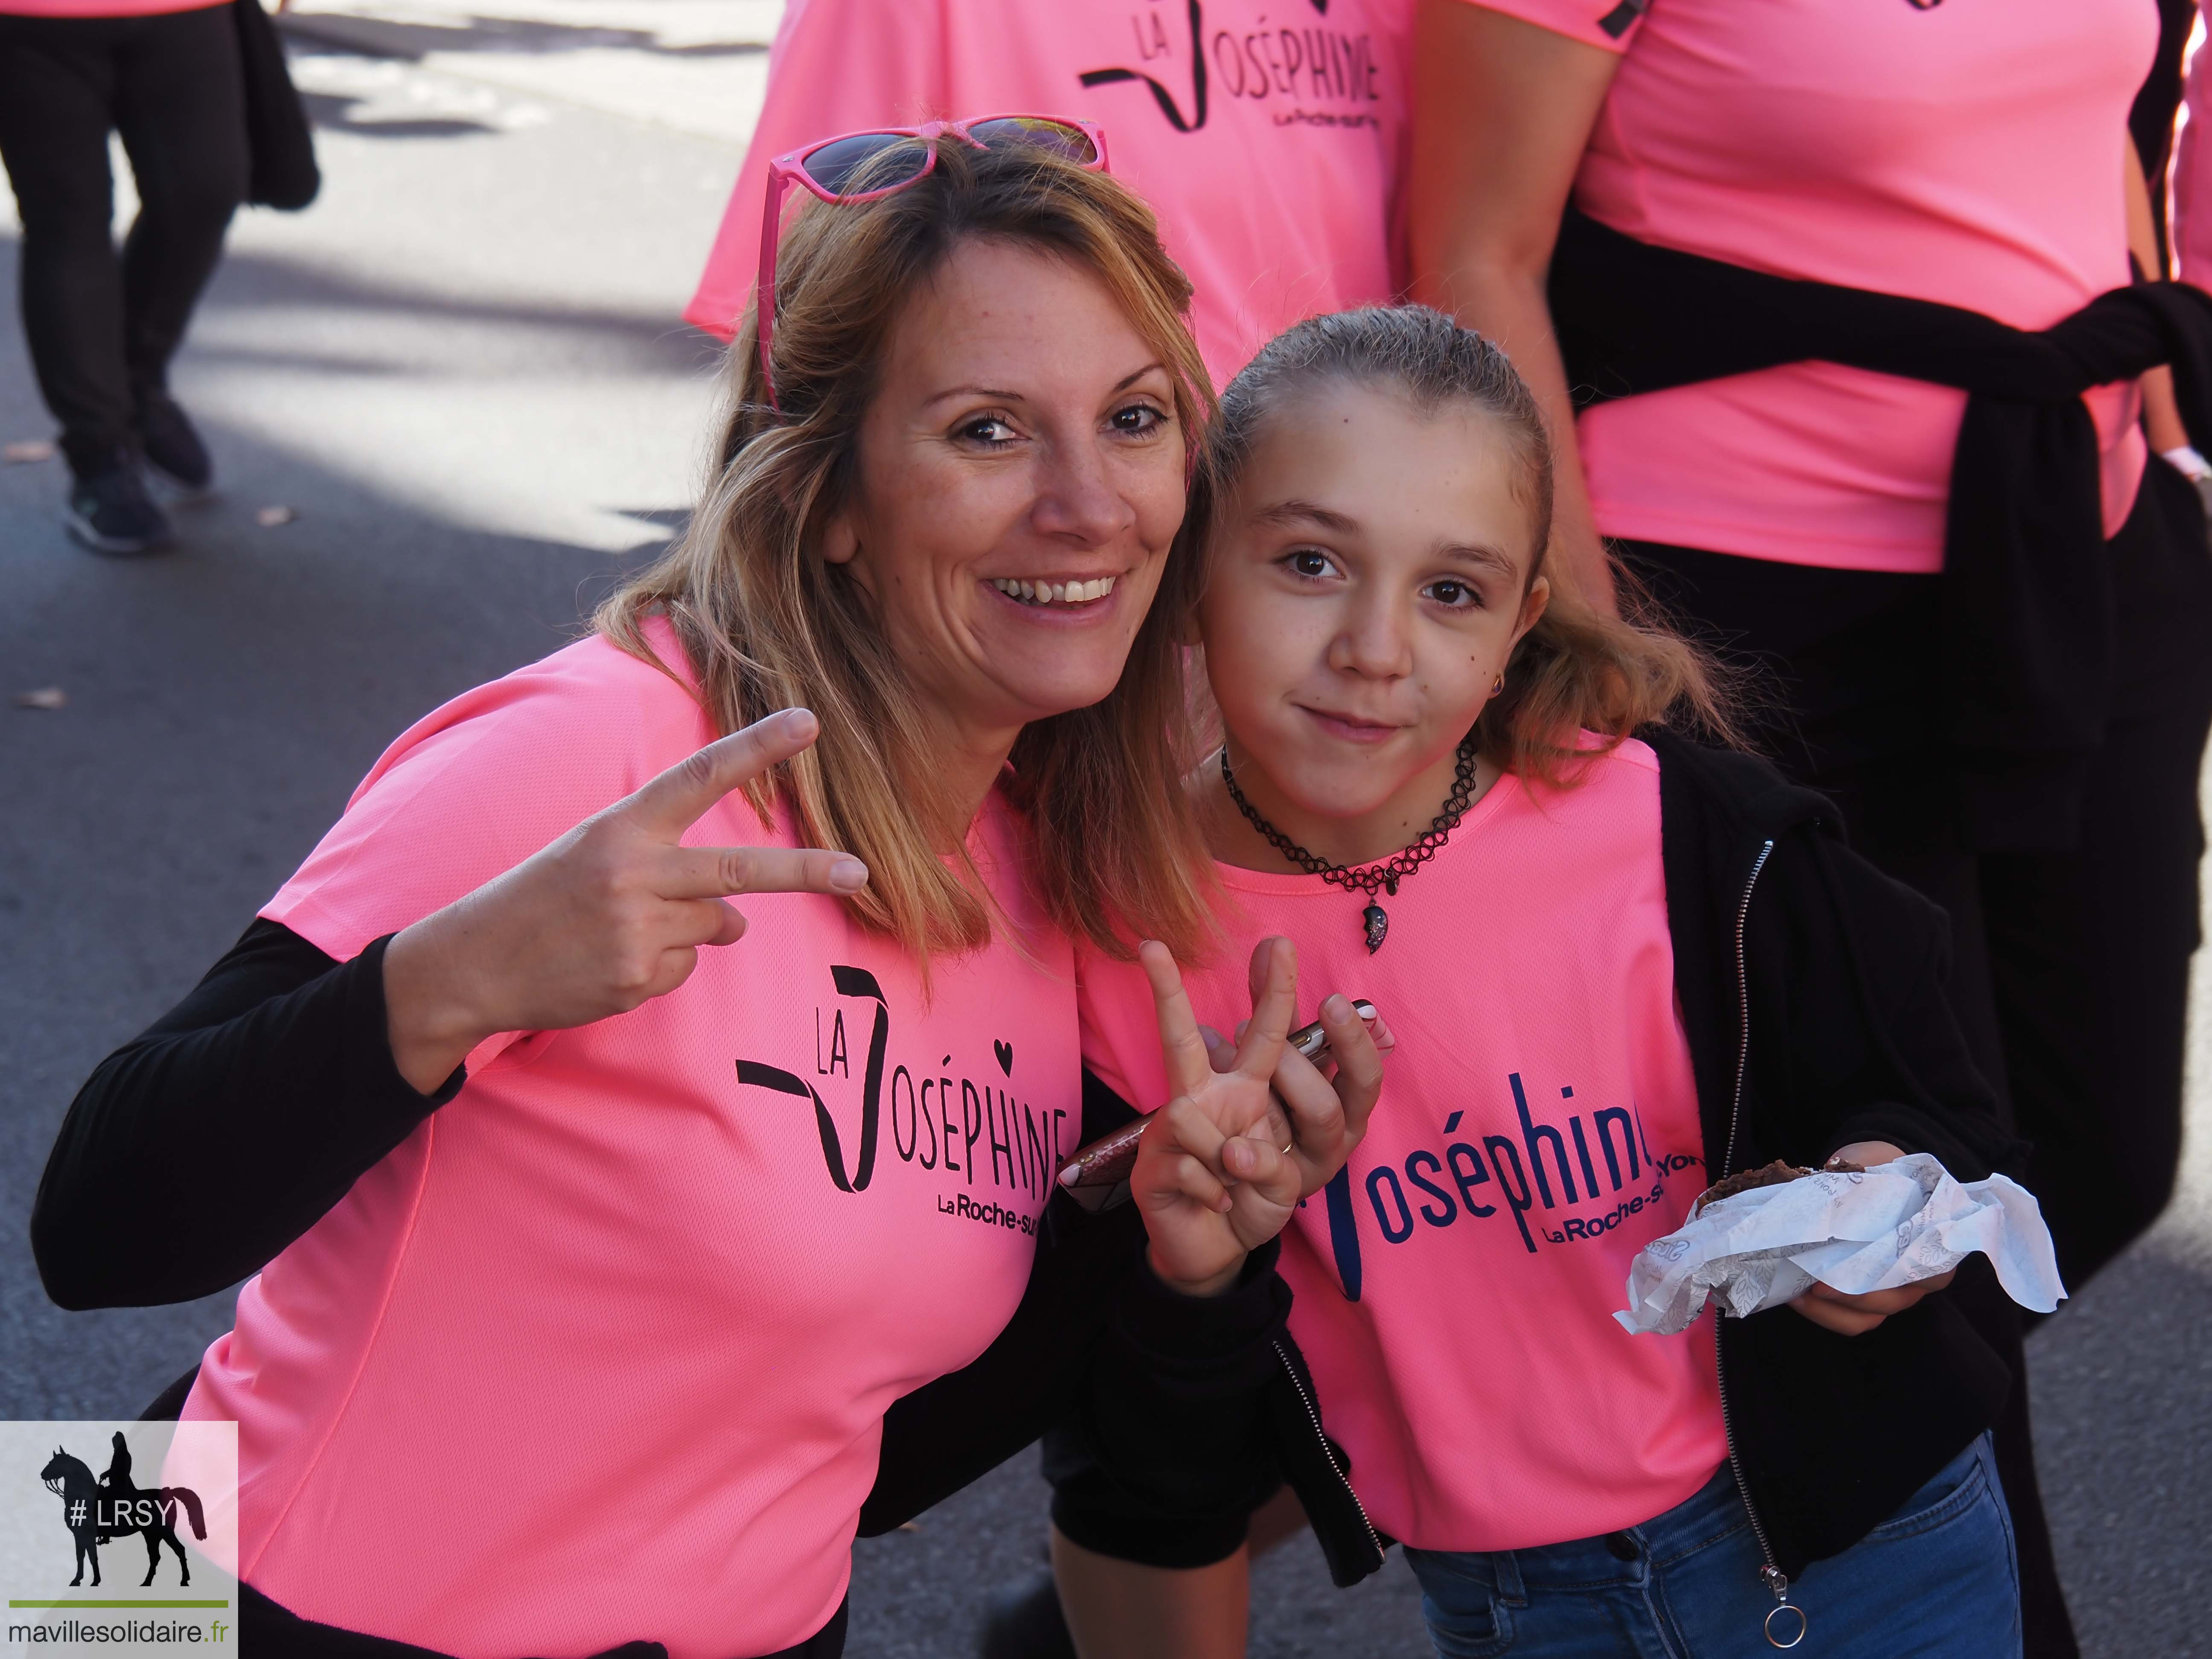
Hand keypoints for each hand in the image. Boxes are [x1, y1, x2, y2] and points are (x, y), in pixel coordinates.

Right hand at [382, 708, 868, 1092]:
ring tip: (621, 930)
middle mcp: (632, 873)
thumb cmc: (544, 897)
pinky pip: (684, 970)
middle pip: (738, 871)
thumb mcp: (597, 855)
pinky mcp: (633, 979)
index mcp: (621, 828)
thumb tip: (739, 921)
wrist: (471, 963)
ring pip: (715, 927)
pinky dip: (660, 968)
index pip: (699, 777)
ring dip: (689, 930)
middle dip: (805, 872)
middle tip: (859, 870)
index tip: (808, 722)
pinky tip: (608, 962)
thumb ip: (672, 869)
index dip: (756, 748)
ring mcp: (635, 930)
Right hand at [1132, 937, 1309, 1296]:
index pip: (1261, 1036)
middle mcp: (1202, 1101)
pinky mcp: (1153, 1169)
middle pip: (1181, 1042)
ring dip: (1229, 1163)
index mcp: (1242, 1092)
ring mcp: (1170, 1133)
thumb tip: (1228, 1151)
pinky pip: (1192, 1170)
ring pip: (1191, 1120)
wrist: (1216, 1250)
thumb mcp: (1284, 1180)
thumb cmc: (1251, 1198)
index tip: (1276, 942)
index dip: (1271, 991)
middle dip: (1167, 993)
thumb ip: (1271, 1161)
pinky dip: (1217, 1196)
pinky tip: (1217, 1206)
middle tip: (1150, 946)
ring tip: (1234, 1187)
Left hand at [1197, 955, 1390, 1201]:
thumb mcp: (1262, 1062)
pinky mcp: (1286, 1194)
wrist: (1222, 1203)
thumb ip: (1267, 1009)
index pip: (1362, 1061)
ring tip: (1253, 1052)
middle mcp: (1338, 1129)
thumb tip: (1269, 945)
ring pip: (1323, 1115)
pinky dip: (1255, 1157)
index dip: (1357, 1032)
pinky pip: (1280, 1171)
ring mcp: (1315, 1162)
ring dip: (1292, 1079)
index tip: (1333, 998)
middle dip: (1340, 1043)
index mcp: (1340, 1097)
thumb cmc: (1254, 1119)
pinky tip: (1232, 1150)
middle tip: (1312, 1009)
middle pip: (1359, 1085)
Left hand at [1787, 1141, 1954, 1336]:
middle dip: (1850, 1295)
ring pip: (1869, 1318)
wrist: (1868, 1169)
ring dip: (1830, 1310)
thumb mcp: (1873, 1161)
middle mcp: (1919, 1275)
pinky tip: (1795, 1295)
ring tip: (1797, 1291)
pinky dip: (1822, 1313)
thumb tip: (1835, 1180)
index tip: (1854, 1265)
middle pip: (1892, 1300)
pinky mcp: (1865, 1300)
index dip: (1894, 1271)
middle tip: (1814, 1282)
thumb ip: (1867, 1174)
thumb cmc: (1877, 1168)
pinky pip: (1849, 1320)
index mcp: (1933, 1241)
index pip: (1929, 1270)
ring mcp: (1893, 1292)